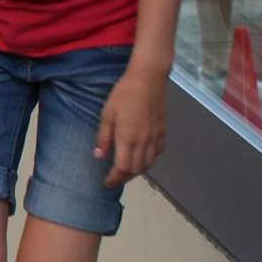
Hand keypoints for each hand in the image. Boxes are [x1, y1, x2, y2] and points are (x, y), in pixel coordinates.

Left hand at [94, 68, 167, 186]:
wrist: (148, 79)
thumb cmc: (124, 94)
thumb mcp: (107, 114)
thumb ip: (103, 137)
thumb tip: (99, 156)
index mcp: (128, 137)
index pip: (123, 168)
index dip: (114, 178)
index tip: (106, 182)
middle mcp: (144, 141)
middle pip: (136, 169)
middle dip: (124, 177)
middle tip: (114, 178)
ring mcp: (155, 137)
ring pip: (148, 164)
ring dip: (136, 171)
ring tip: (126, 171)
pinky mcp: (163, 132)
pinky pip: (157, 153)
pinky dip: (149, 161)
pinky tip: (141, 158)